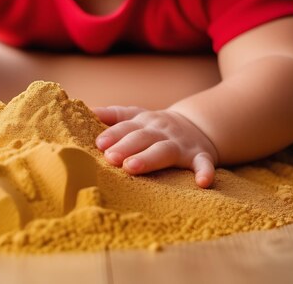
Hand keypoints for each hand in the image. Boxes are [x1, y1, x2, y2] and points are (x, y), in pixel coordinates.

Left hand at [93, 106, 218, 187]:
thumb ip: (113, 115)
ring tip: (132, 167)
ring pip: (164, 150)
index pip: (126, 126)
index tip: (99, 143)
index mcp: (144, 122)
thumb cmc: (155, 127)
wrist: (197, 126)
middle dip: (126, 146)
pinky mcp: (200, 155)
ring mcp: (181, 143)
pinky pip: (204, 163)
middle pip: (142, 137)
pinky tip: (203, 183)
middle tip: (110, 158)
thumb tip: (86, 109)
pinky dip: (205, 171)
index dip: (113, 133)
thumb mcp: (135, 116)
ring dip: (149, 158)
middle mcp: (161, 131)